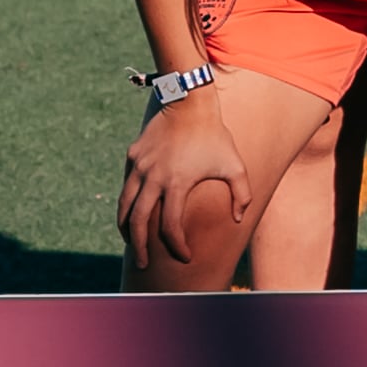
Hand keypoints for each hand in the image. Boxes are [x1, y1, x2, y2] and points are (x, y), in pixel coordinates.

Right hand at [117, 89, 243, 275]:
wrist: (189, 102)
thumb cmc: (215, 135)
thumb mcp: (235, 165)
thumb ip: (242, 195)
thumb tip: (238, 219)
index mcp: (177, 184)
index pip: (171, 227)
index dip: (177, 246)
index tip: (186, 256)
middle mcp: (153, 179)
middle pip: (138, 222)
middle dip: (140, 248)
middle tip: (144, 264)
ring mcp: (140, 167)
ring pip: (125, 206)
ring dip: (126, 228)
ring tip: (132, 243)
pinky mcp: (133, 156)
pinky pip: (126, 185)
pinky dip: (127, 203)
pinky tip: (133, 213)